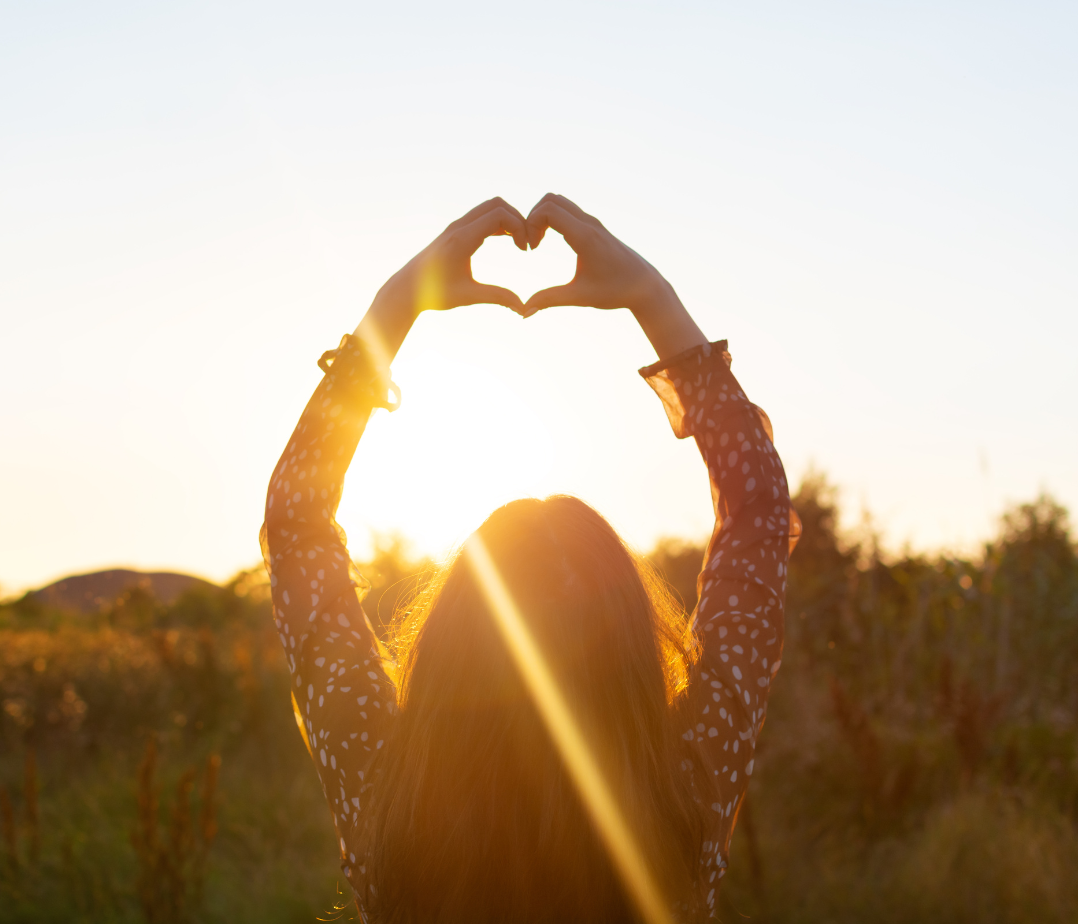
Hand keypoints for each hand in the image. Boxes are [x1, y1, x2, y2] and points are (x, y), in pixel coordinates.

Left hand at [374, 197, 528, 317]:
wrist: (408, 288)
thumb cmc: (435, 293)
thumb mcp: (468, 296)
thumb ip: (497, 297)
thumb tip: (523, 309)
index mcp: (462, 239)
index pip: (498, 215)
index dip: (519, 227)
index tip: (525, 249)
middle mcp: (459, 227)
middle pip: (496, 204)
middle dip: (517, 219)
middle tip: (527, 242)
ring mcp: (456, 226)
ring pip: (489, 207)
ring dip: (508, 219)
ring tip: (520, 242)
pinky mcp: (456, 230)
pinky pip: (482, 216)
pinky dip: (498, 222)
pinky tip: (508, 240)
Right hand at [521, 194, 679, 317]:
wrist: (644, 285)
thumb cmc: (615, 291)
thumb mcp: (580, 297)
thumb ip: (550, 300)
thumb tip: (525, 312)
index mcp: (585, 237)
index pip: (548, 211)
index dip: (530, 225)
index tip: (530, 249)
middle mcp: (589, 224)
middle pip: (551, 199)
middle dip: (533, 217)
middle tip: (532, 243)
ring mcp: (593, 223)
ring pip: (559, 202)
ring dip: (542, 216)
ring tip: (538, 242)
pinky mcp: (594, 226)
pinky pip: (567, 210)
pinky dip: (552, 218)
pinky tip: (551, 241)